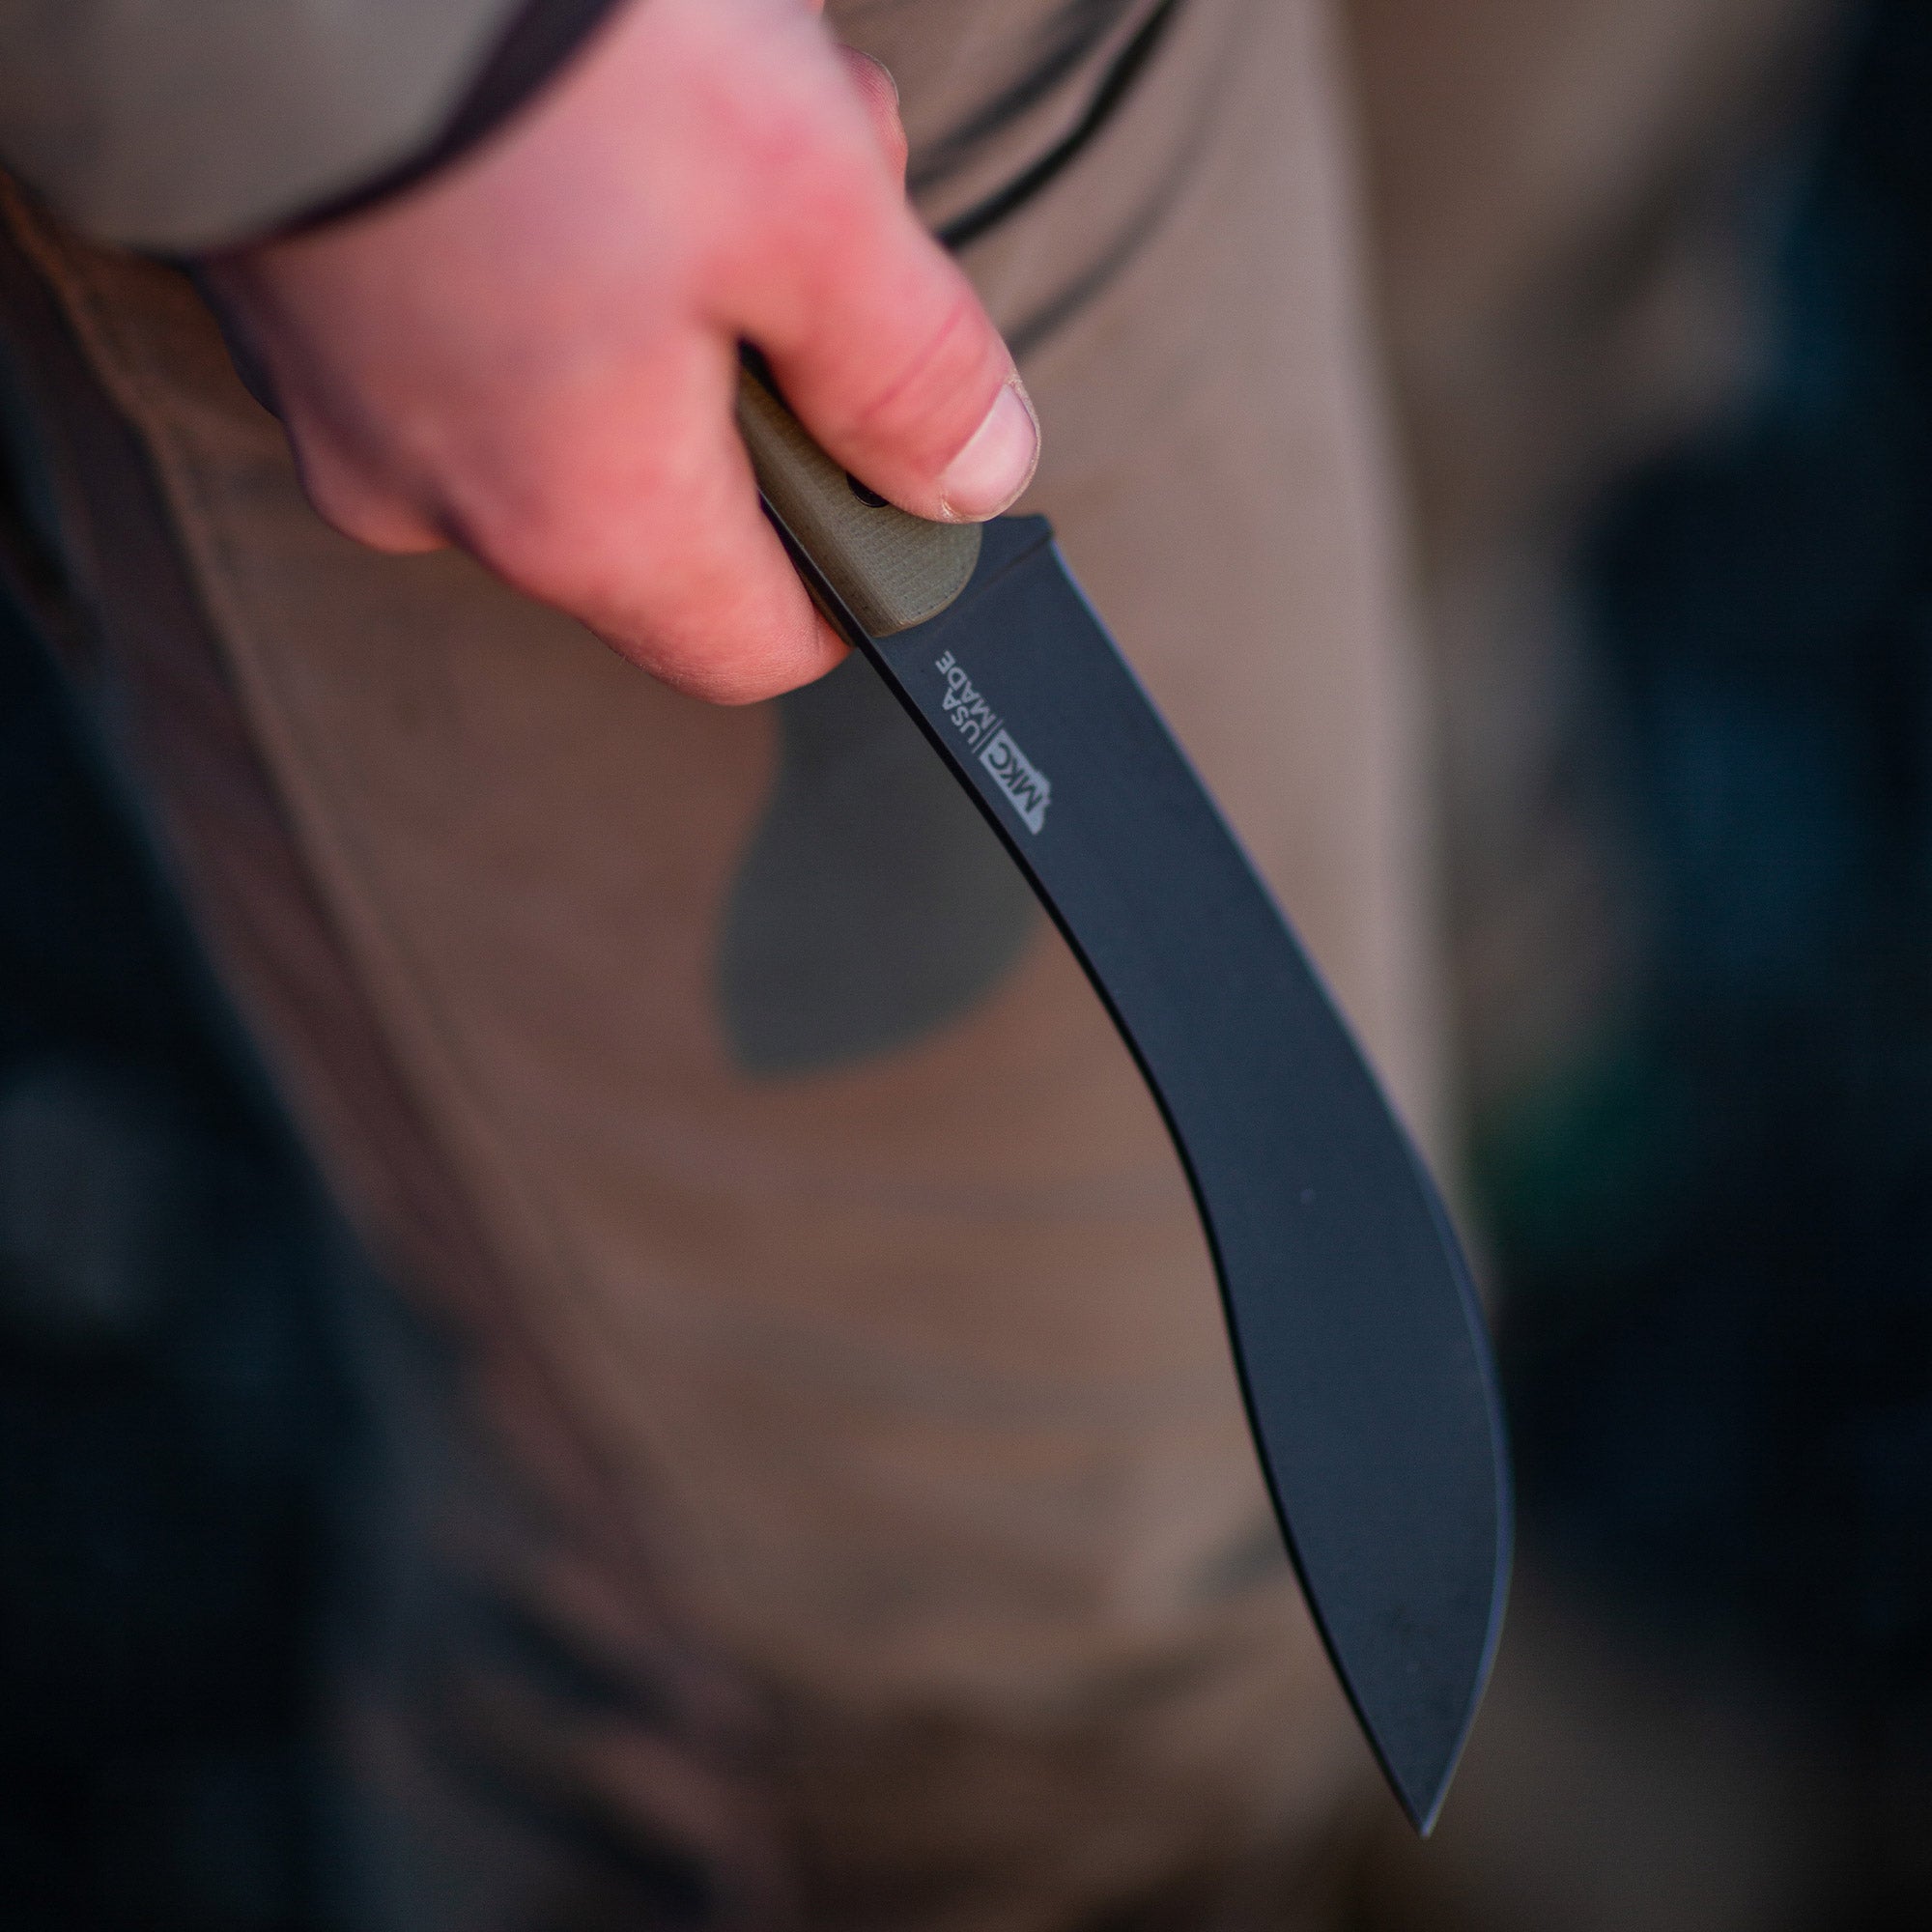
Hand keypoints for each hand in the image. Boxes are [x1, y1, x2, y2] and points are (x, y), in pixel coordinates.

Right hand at [197, 0, 1037, 702]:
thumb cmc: (528, 50)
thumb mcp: (802, 201)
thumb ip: (911, 374)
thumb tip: (970, 483)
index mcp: (583, 520)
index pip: (756, 646)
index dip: (860, 577)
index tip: (910, 474)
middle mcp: (449, 495)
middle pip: (684, 491)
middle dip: (785, 352)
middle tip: (825, 183)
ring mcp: (352, 395)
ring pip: (587, 381)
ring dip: (688, 261)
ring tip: (710, 88)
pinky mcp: (297, 287)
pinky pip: (479, 304)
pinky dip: (568, 220)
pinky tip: (591, 92)